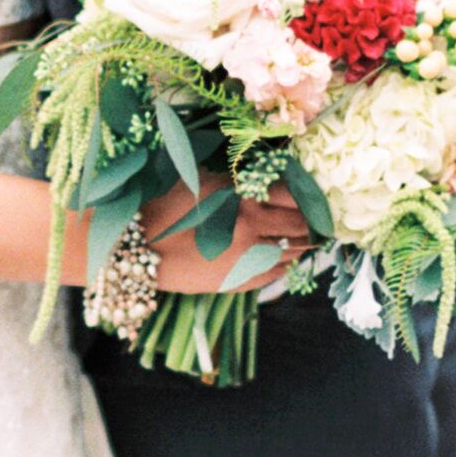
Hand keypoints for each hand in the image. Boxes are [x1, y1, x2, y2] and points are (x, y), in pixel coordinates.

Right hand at [146, 185, 304, 297]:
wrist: (135, 248)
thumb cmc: (163, 206)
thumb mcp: (202, 178)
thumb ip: (238, 178)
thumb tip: (268, 176)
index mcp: (242, 195)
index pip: (294, 193)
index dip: (307, 194)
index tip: (313, 194)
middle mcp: (251, 225)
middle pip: (300, 223)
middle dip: (312, 220)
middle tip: (319, 217)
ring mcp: (248, 256)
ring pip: (293, 250)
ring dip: (303, 242)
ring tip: (308, 237)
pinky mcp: (240, 280)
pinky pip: (278, 272)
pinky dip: (286, 262)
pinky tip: (285, 256)